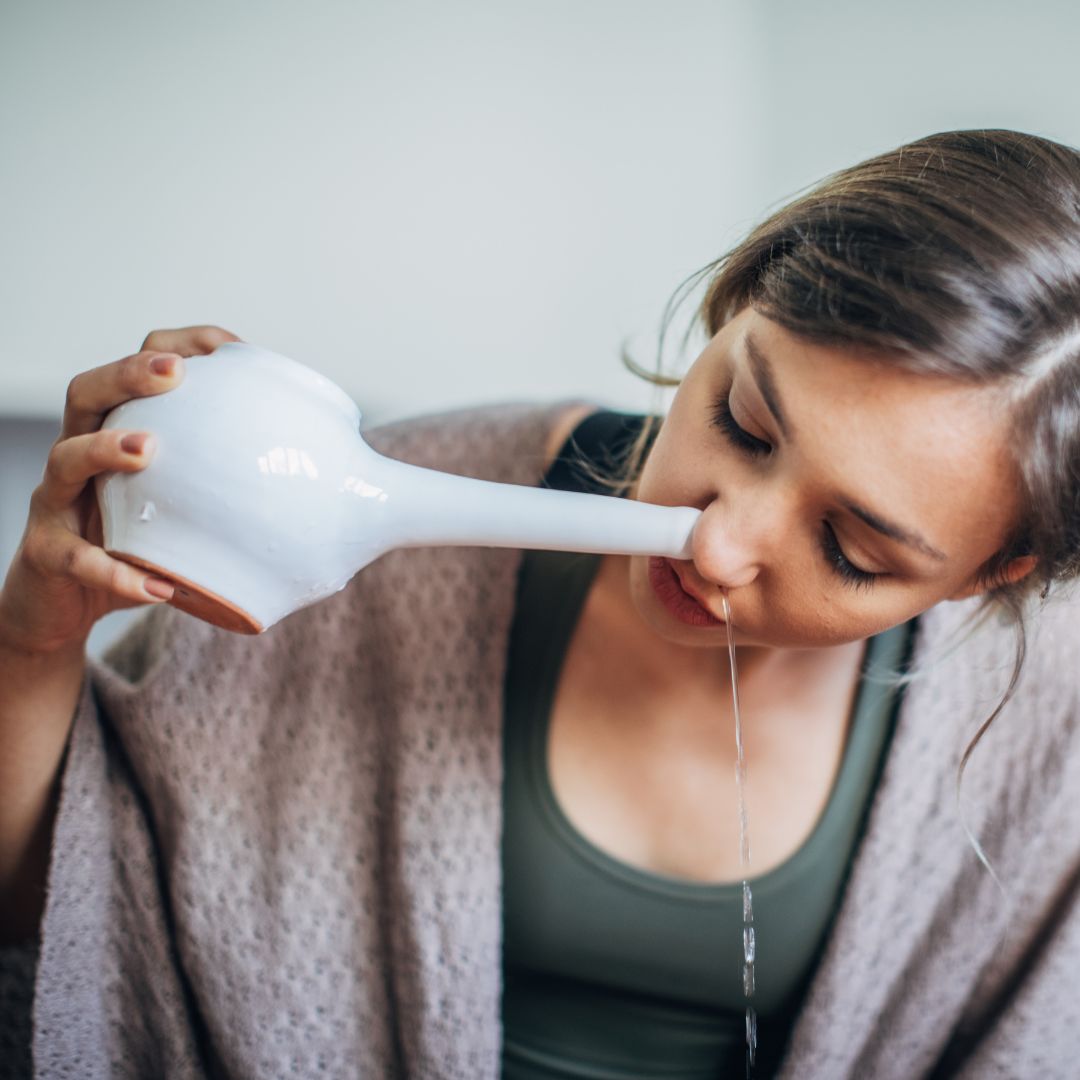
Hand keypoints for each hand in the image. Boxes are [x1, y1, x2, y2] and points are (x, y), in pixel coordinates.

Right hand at [0, 326, 241, 654]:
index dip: (179, 346)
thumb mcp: (196, 511)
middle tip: (174, 372)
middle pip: (88, 393)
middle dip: (128, 373)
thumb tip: (361, 486)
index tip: (230, 349)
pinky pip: (75, 558)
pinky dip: (116, 571)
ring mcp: (58, 501)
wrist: (67, 607)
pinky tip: (158, 586)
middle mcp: (81, 453)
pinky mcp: (47, 554)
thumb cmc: (144, 548)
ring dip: (106, 448)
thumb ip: (254, 491)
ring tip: (148, 450)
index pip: (139, 368)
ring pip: (66, 458)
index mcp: (120, 431)